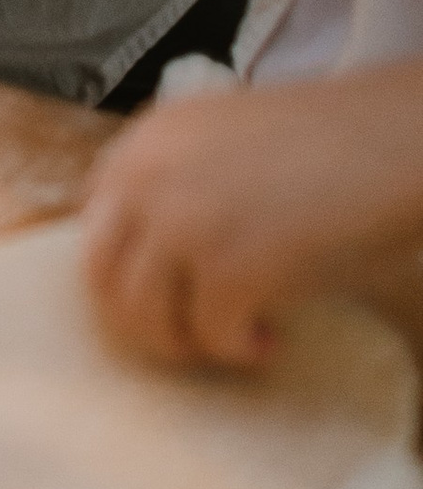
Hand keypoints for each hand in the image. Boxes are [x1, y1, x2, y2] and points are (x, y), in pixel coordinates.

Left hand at [82, 58, 422, 370]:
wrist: (392, 139)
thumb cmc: (327, 145)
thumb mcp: (223, 142)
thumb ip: (174, 181)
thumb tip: (149, 261)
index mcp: (144, 140)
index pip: (95, 224)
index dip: (130, 270)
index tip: (171, 292)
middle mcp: (146, 176)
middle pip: (101, 278)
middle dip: (144, 320)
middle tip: (192, 333)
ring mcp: (181, 222)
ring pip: (142, 317)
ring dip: (186, 342)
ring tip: (234, 336)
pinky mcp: (228, 267)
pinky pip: (210, 337)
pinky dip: (239, 350)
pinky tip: (272, 337)